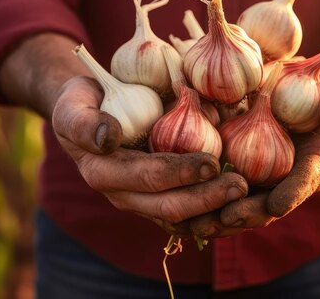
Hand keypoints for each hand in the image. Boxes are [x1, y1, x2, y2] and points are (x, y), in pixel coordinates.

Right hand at [51, 75, 248, 235]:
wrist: (87, 111)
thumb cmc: (81, 103)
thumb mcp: (73, 106)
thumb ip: (84, 123)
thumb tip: (108, 139)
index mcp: (104, 173)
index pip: (147, 177)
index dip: (179, 173)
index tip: (211, 163)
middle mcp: (124, 194)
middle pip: (169, 206)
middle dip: (206, 199)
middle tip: (241, 187)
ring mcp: (143, 198)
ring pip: (183, 216)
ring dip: (215, 209)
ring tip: (246, 195)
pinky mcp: (158, 195)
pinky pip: (187, 212)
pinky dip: (213, 209)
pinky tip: (238, 200)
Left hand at [188, 63, 319, 237]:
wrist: (318, 84)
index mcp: (318, 160)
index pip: (305, 180)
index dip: (291, 193)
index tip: (275, 205)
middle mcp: (290, 173)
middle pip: (268, 201)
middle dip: (245, 213)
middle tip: (223, 220)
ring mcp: (266, 170)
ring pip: (241, 198)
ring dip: (218, 213)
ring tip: (194, 223)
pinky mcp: (244, 159)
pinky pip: (223, 179)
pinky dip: (204, 190)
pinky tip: (181, 197)